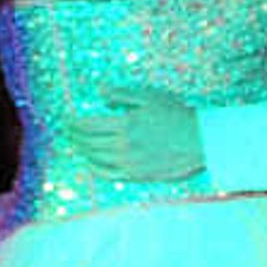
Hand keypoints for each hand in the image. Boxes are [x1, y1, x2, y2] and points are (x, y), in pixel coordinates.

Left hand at [63, 90, 200, 182]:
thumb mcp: (149, 97)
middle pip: (88, 142)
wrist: (199, 140)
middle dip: (74, 136)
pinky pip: (108, 174)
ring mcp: (129, 162)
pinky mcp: (136, 174)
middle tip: (68, 132)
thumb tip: (100, 91)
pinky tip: (89, 164)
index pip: (88, 125)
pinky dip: (94, 168)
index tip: (67, 120)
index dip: (74, 123)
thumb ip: (122, 94)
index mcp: (125, 124)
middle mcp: (123, 145)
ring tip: (75, 145)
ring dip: (81, 150)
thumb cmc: (177, 114)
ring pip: (95, 158)